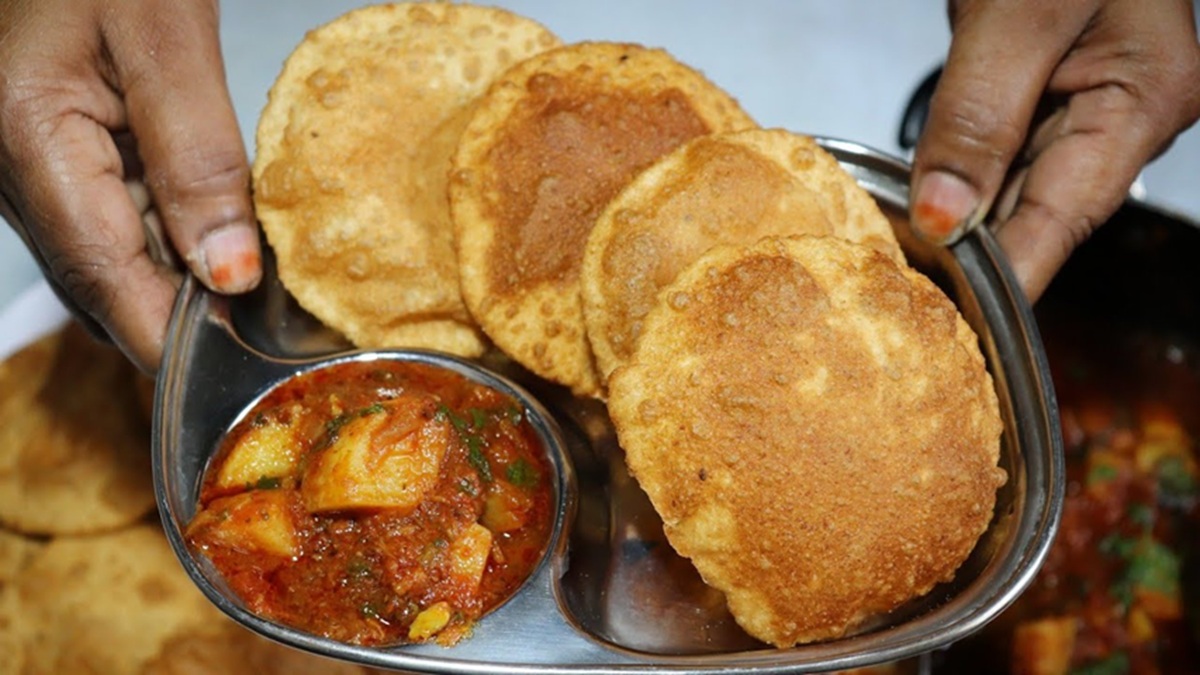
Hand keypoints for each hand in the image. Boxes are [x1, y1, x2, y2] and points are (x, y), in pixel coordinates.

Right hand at [0, 0, 260, 372]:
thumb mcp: (164, 34)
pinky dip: (175, 239)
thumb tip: (227, 272)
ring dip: (184, 285)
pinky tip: (229, 242)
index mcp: (32, 141)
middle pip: (107, 282)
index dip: (170, 344)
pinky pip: (117, 219)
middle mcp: (20, 168)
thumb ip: (196, 155)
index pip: (104, 281)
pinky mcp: (61, 150)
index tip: (234, 384)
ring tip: (267, 305)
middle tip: (272, 347)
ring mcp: (35, 164)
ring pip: (114, 258)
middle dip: (187, 323)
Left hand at [910, 0, 1199, 300]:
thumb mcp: (1015, 17)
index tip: (960, 326)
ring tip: (903, 261)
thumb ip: (978, 115)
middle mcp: (1126, 109)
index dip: (1009, 280)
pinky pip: (1000, 149)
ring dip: (958, 217)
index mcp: (1145, 96)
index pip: (1065, 218)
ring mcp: (1091, 97)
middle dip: (974, 254)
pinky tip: (914, 205)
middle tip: (911, 299)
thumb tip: (942, 215)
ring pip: (1013, 184)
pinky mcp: (1047, 83)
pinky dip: (957, 176)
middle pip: (1038, 210)